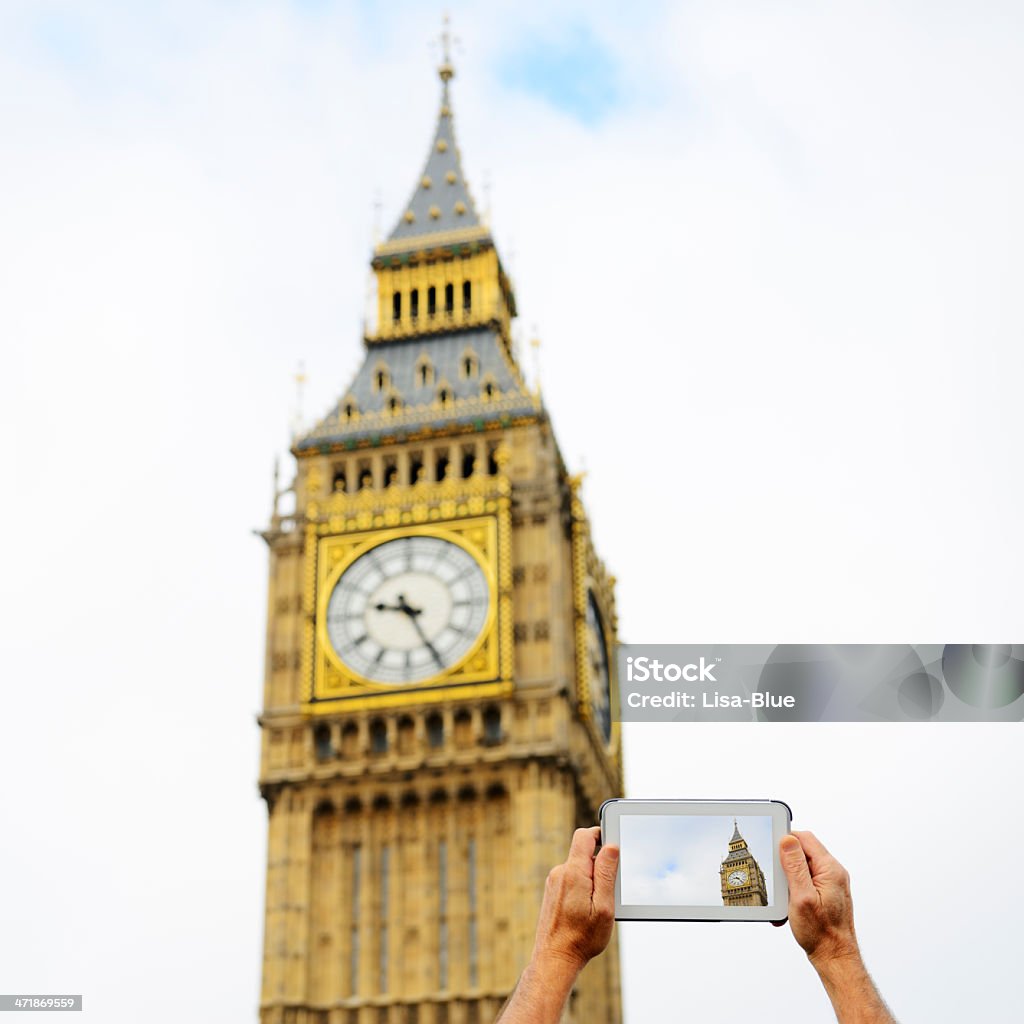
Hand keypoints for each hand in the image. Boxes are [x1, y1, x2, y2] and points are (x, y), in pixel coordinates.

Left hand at [533, 826, 618, 971]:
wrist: (554, 958)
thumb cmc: (582, 938)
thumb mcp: (604, 907)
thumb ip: (606, 874)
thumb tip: (610, 846)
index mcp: (573, 873)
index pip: (584, 836)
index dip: (600, 834)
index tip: (614, 845)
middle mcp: (560, 873)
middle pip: (583, 852)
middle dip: (600, 865)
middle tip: (610, 889)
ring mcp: (554, 882)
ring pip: (578, 868)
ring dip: (591, 879)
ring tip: (597, 906)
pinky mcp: (552, 891)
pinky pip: (571, 879)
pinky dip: (582, 888)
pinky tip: (586, 910)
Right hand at [779, 831, 896, 1023]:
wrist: (835, 958)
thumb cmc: (821, 933)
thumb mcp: (801, 897)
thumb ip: (795, 866)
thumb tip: (787, 839)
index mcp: (830, 870)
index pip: (805, 839)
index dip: (786, 839)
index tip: (771, 849)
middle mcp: (833, 873)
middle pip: (803, 852)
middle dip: (785, 865)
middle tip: (776, 882)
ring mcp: (831, 883)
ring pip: (802, 868)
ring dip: (788, 881)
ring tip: (783, 900)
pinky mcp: (827, 893)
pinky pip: (806, 882)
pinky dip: (794, 890)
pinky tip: (789, 907)